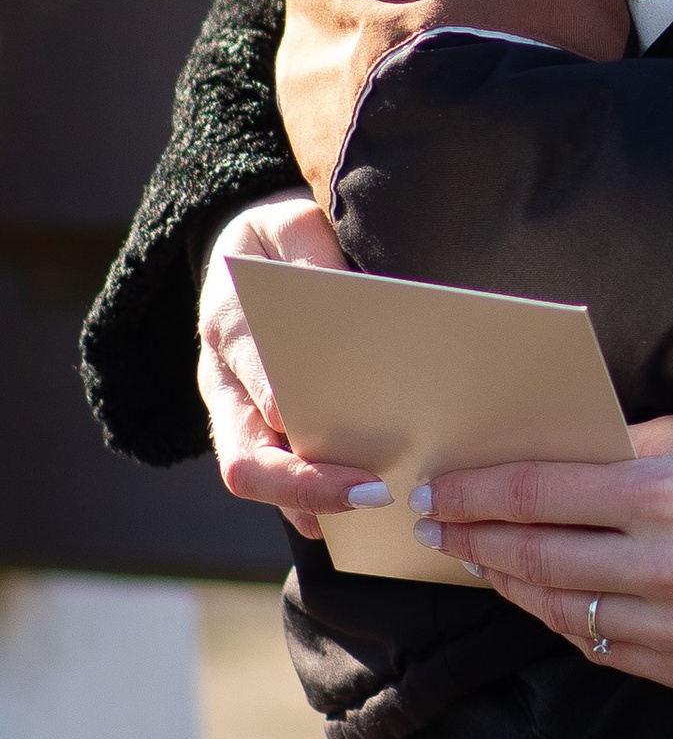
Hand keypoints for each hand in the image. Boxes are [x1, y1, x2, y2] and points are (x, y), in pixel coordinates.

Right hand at [199, 191, 381, 522]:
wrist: (254, 258)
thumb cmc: (279, 243)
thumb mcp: (289, 226)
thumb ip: (308, 254)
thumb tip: (332, 293)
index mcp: (227, 326)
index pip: (248, 380)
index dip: (282, 403)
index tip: (325, 427)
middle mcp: (225, 384)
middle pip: (243, 458)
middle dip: (305, 484)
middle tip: (375, 492)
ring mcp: (239, 415)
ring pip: (260, 478)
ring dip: (315, 502)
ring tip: (381, 507)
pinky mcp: (263, 430)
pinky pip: (282, 479)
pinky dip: (319, 503)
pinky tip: (371, 512)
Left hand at [410, 413, 672, 690]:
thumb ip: (619, 450)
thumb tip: (540, 458)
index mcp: (666, 495)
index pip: (536, 496)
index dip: (474, 494)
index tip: (436, 493)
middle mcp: (666, 570)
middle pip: (536, 557)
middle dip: (476, 541)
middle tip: (437, 528)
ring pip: (560, 611)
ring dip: (511, 583)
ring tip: (484, 560)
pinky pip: (602, 647)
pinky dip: (564, 620)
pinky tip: (545, 595)